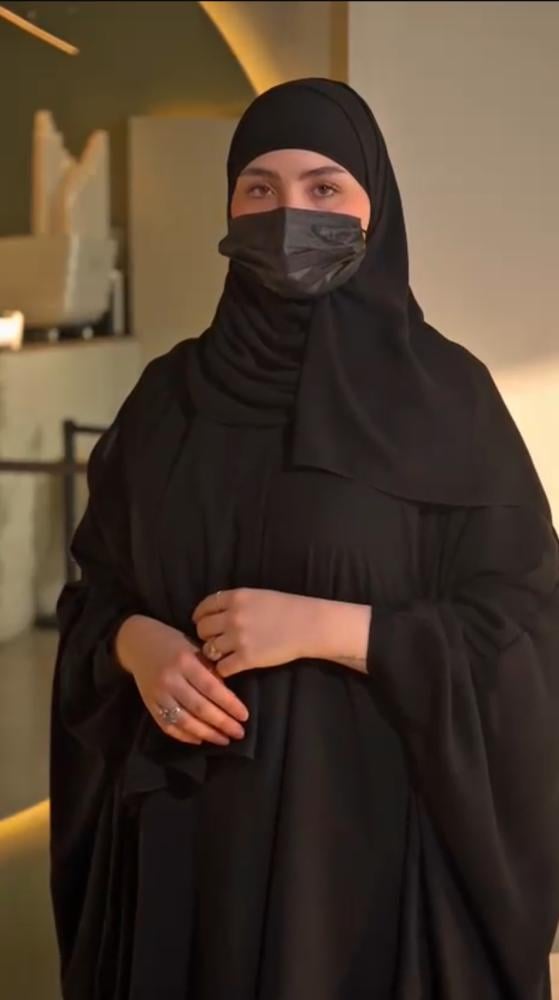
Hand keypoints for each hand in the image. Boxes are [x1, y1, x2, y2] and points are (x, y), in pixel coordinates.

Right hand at [113, 614, 249, 743]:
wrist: (138, 643)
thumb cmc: (173, 643)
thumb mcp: (194, 648)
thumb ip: (210, 670)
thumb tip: (229, 697)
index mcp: (185, 661)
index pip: (211, 687)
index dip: (229, 704)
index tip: (244, 716)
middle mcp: (170, 679)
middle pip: (199, 707)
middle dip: (222, 723)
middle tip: (239, 733)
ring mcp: (157, 694)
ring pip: (184, 721)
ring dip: (206, 734)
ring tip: (224, 740)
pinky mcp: (149, 705)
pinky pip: (168, 726)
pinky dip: (185, 736)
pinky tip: (200, 740)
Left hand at [192, 588, 319, 678]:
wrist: (308, 625)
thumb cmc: (287, 609)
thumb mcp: (257, 595)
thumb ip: (235, 602)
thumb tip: (215, 612)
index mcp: (235, 597)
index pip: (204, 607)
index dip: (200, 616)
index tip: (201, 622)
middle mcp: (232, 617)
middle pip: (202, 629)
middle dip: (205, 635)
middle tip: (214, 639)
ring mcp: (238, 639)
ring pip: (209, 649)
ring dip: (213, 652)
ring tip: (223, 653)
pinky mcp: (246, 659)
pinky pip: (222, 667)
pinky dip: (223, 669)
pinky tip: (231, 666)